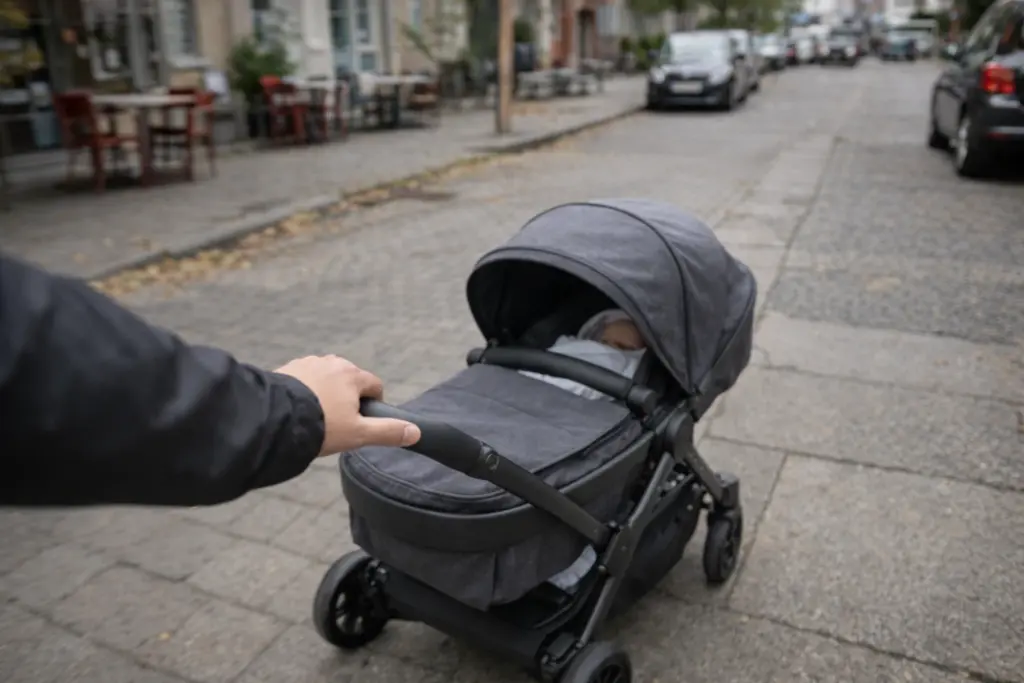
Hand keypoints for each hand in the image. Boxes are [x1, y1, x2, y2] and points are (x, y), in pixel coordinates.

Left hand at [274, 355, 420, 455]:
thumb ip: (387, 431)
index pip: (374, 385)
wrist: (275, 419)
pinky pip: (304, 378)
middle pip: (350, 379)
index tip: (362, 421)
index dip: (373, 404)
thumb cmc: (321, 426)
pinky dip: (305, 389)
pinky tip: (298, 408)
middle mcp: (332, 363)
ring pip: (326, 378)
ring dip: (326, 392)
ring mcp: (308, 363)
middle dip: (347, 397)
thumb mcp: (358, 434)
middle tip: (336, 422)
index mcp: (353, 375)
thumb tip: (416, 432)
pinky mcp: (288, 368)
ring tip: (315, 416)